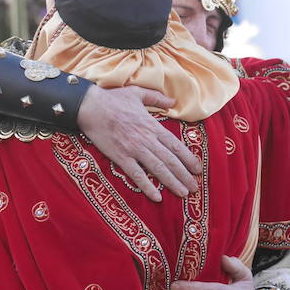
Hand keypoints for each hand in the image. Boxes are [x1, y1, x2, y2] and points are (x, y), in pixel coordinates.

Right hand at [77, 85, 201, 201]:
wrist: (90, 107)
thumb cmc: (113, 99)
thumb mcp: (137, 93)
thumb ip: (156, 98)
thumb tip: (172, 102)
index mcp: (152, 125)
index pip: (176, 145)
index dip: (189, 158)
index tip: (198, 169)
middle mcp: (146, 139)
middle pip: (170, 160)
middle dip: (184, 175)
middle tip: (195, 188)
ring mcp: (133, 149)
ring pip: (158, 169)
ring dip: (172, 182)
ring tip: (183, 193)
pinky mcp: (120, 157)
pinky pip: (136, 174)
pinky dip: (147, 186)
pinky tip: (156, 197)